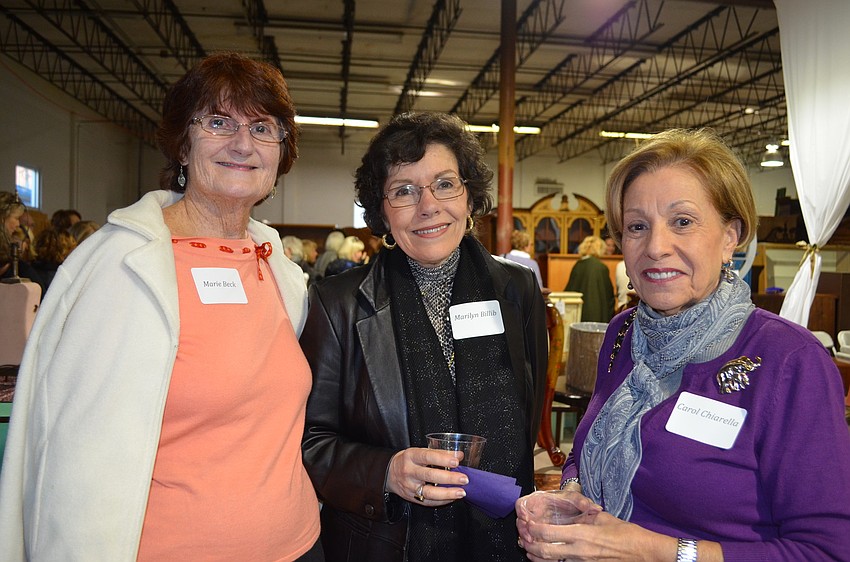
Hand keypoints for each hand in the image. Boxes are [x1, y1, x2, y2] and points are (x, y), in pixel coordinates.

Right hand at [386, 447, 467, 505]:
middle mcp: (409, 471)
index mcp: (411, 456)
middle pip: (429, 475)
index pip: (427, 456)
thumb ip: (439, 453)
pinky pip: (428, 502)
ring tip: (461, 492)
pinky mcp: (412, 498)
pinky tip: (452, 498)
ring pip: (429, 492)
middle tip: (464, 479)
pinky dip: (442, 501)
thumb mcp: (420, 452)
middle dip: (449, 478)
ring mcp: (410, 486)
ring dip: (447, 493)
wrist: (389, 473)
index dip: (442, 459)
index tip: (456, 461)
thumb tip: (459, 455)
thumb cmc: (409, 461)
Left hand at [519, 508, 637, 560]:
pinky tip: (548, 558)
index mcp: (582, 534)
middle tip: (523, 539)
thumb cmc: (627, 534)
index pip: (548, 533)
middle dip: (530, 545)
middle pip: (544, 552)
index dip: (533, 529)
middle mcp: (579, 551)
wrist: (644, 553)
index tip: (527, 524)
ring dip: (537, 557)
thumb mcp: (603, 518)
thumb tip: (573, 515)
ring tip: (530, 550)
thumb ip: (584, 517)